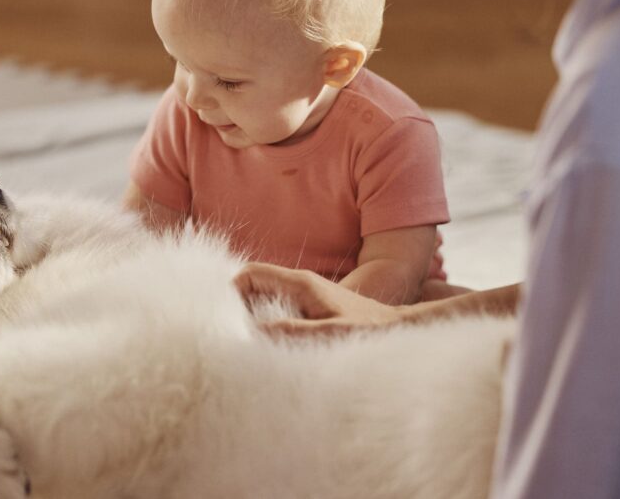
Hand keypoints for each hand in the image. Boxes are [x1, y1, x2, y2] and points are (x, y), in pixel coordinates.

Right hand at [234, 263, 410, 337]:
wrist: (398, 328)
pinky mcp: (313, 308)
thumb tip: (256, 332)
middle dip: (237, 307)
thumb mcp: (332, 333)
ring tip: (244, 343)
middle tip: (228, 334)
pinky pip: (280, 310)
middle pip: (254, 286)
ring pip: (265, 299)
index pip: (251, 274)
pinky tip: (269, 346)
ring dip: (252, 317)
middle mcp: (301, 284)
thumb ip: (295, 331)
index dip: (230, 291)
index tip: (221, 317)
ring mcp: (306, 295)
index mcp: (301, 283)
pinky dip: (268, 324)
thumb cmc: (370, 330)